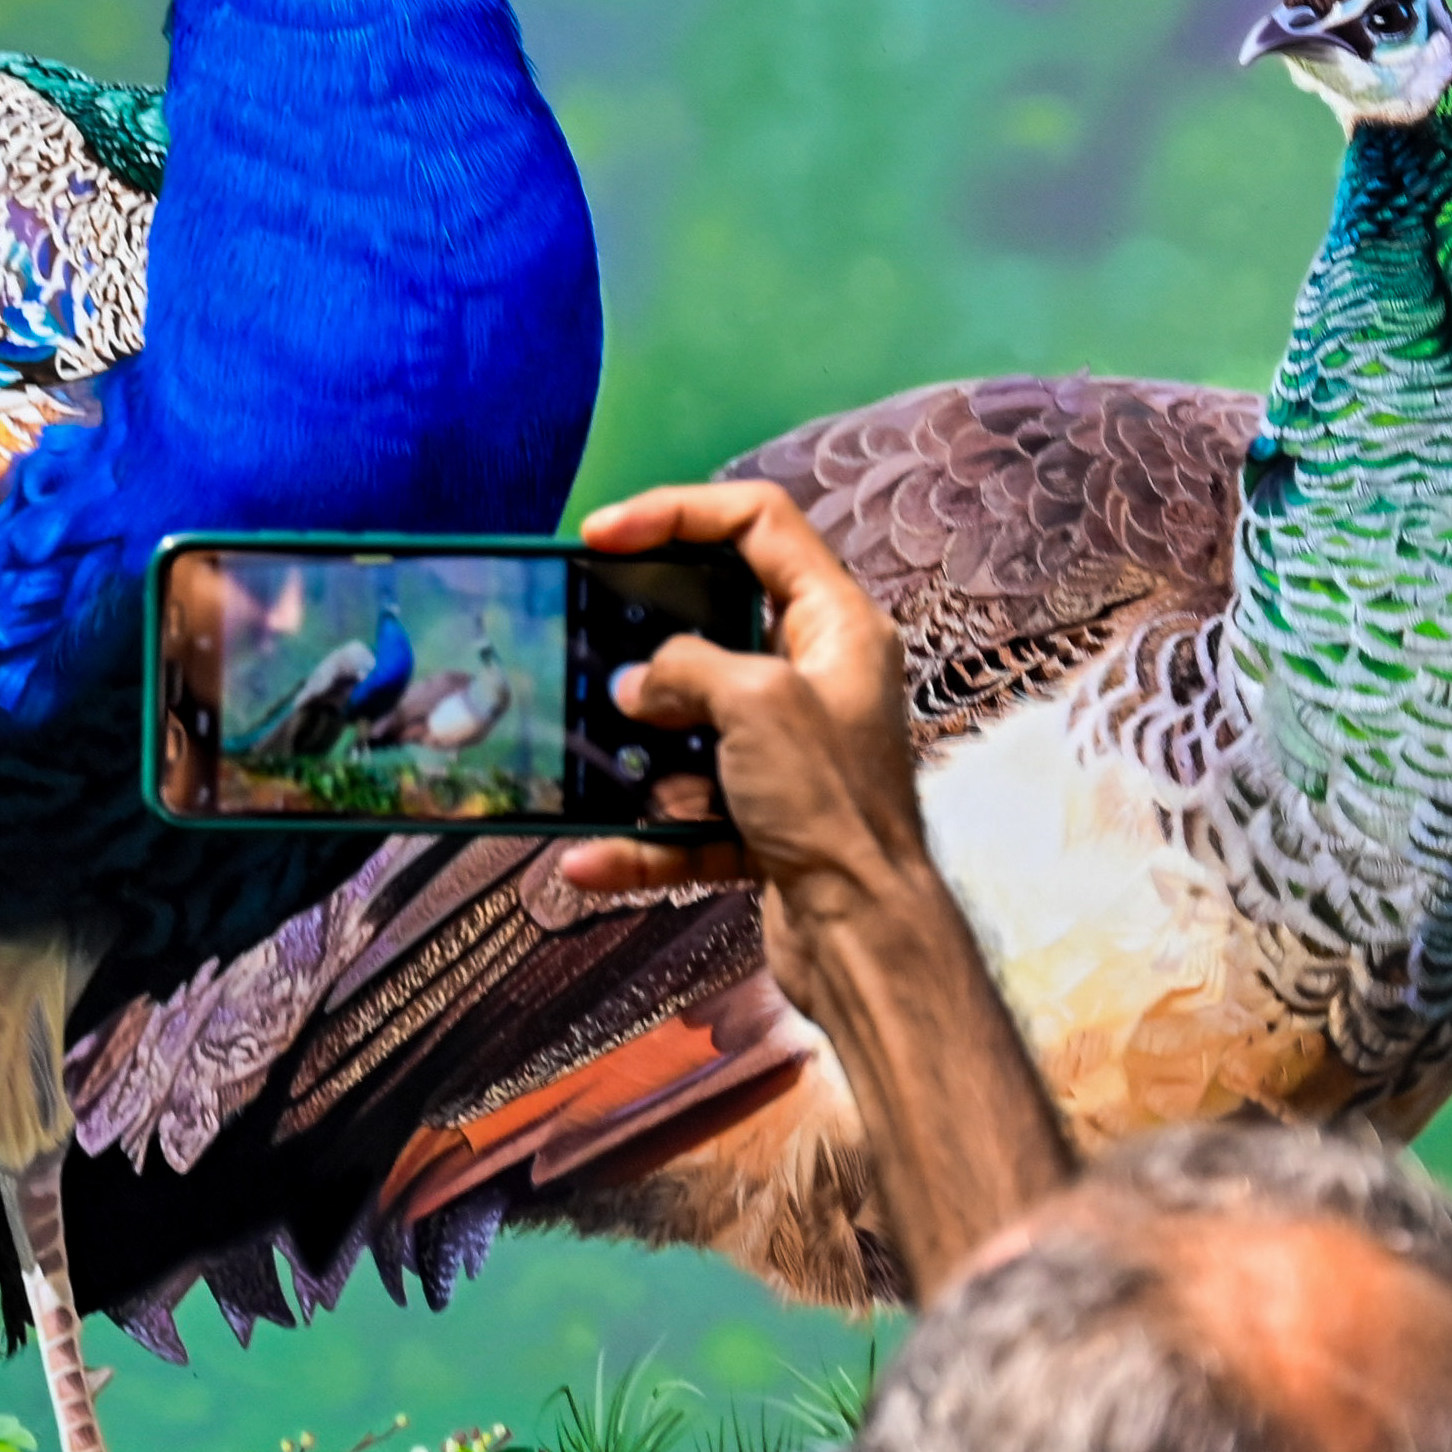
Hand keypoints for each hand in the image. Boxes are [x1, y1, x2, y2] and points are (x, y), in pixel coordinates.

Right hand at [556, 481, 929, 945]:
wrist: (864, 940)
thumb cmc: (834, 807)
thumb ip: (685, 669)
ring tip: (587, 750)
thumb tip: (637, 684)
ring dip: (638, 743)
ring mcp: (789, 752)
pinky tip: (589, 857)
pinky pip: (685, 810)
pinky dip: (640, 834)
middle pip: (716, 621)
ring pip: (692, 723)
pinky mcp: (764, 818)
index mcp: (837, 626)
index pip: (758, 523)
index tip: (604, 534)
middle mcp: (816, 679)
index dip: (678, 512)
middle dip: (647, 636)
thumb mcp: (755, 704)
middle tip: (588, 634)